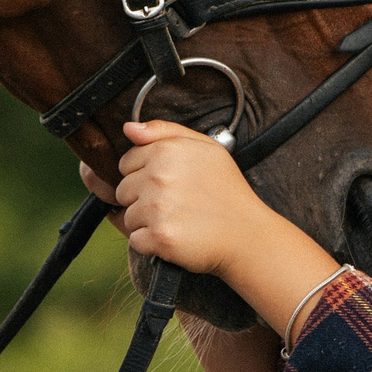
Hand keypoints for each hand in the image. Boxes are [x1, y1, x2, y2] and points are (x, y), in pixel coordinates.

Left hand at [88, 119, 265, 276]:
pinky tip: (176, 236)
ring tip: (178, 219)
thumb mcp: (205, 147)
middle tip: (176, 203)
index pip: (126, 163)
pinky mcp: (159, 236)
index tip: (169, 183)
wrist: (248, 233)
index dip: (145, 174)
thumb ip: (164, 131)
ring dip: (147, 222)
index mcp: (167, 150)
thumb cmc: (226, 189)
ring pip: (128, 217)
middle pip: (123, 191)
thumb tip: (128, 128)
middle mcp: (159, 176)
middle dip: (143, 198)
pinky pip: (136, 240)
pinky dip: (152, 243)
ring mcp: (157, 208)